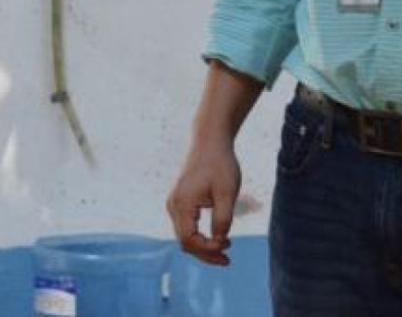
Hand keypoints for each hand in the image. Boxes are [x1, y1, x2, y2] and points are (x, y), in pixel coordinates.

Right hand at [166, 139, 240, 266]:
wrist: (210, 141)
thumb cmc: (220, 164)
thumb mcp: (227, 192)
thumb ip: (223, 219)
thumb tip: (219, 242)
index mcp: (182, 203)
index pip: (188, 240)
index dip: (207, 249)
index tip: (228, 245)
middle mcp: (173, 205)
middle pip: (184, 242)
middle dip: (206, 253)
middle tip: (228, 260)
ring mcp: (175, 203)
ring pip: (185, 236)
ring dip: (203, 247)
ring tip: (226, 250)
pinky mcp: (180, 202)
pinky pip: (186, 227)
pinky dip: (200, 237)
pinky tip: (218, 238)